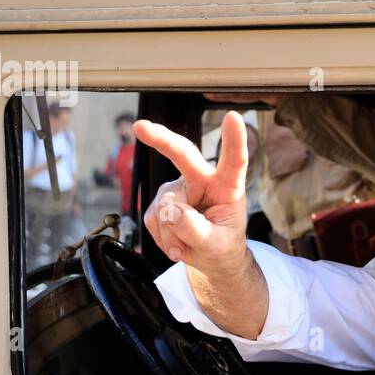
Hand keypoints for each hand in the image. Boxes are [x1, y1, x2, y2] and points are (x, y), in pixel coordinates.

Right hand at [134, 111, 250, 277]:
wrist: (211, 258)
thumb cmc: (223, 245)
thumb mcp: (217, 245)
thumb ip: (197, 231)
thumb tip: (171, 212)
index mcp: (227, 185)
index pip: (234, 160)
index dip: (234, 140)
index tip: (233, 117)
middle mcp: (202, 179)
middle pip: (182, 154)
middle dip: (161, 139)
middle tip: (140, 127)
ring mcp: (179, 187)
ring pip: (165, 207)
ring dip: (172, 234)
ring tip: (186, 245)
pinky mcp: (162, 199)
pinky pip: (153, 218)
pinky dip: (162, 236)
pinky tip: (176, 242)